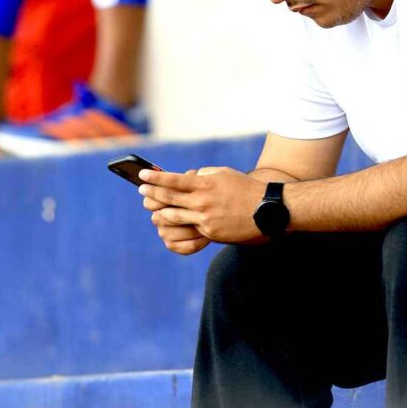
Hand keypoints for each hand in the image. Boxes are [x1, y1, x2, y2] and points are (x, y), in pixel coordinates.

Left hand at [139, 165, 265, 244]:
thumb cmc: (244, 188)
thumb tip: (187, 178)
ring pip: (173, 216)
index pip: (172, 181)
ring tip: (151, 207)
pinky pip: (189, 228)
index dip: (155, 178)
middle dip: (151, 194)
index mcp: (204, 184)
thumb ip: (203, 175)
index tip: (141, 175)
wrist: (265, 210)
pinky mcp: (210, 233)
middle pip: (168, 198)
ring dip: (159, 212)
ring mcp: (205, 220)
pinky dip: (179, 223)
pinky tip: (171, 221)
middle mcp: (202, 202)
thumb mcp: (223, 174)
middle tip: (141, 190)